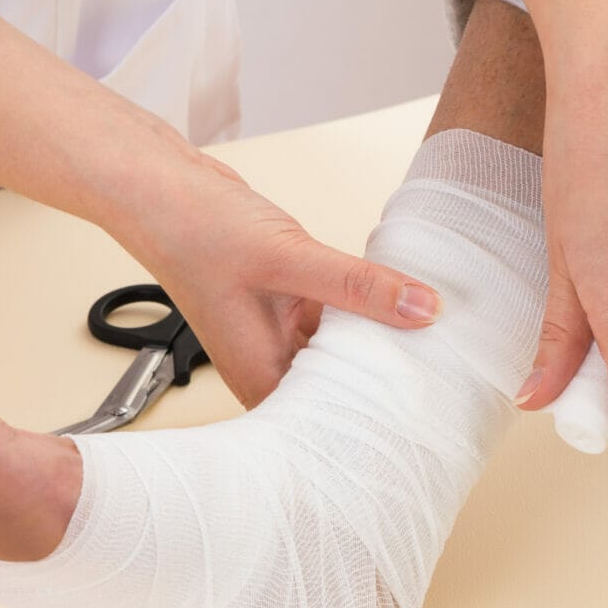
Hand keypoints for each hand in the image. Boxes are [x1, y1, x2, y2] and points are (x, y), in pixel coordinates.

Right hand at [123, 150, 440, 406]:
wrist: (163, 189)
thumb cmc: (197, 232)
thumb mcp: (289, 258)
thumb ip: (359, 285)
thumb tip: (421, 308)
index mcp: (261, 377)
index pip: (334, 418)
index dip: (382, 412)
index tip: (431, 398)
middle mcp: (268, 365)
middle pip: (344, 388)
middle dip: (389, 373)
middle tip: (444, 366)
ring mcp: (277, 336)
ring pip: (345, 351)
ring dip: (380, 338)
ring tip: (432, 334)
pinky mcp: (286, 307)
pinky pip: (337, 319)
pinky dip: (363, 309)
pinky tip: (395, 299)